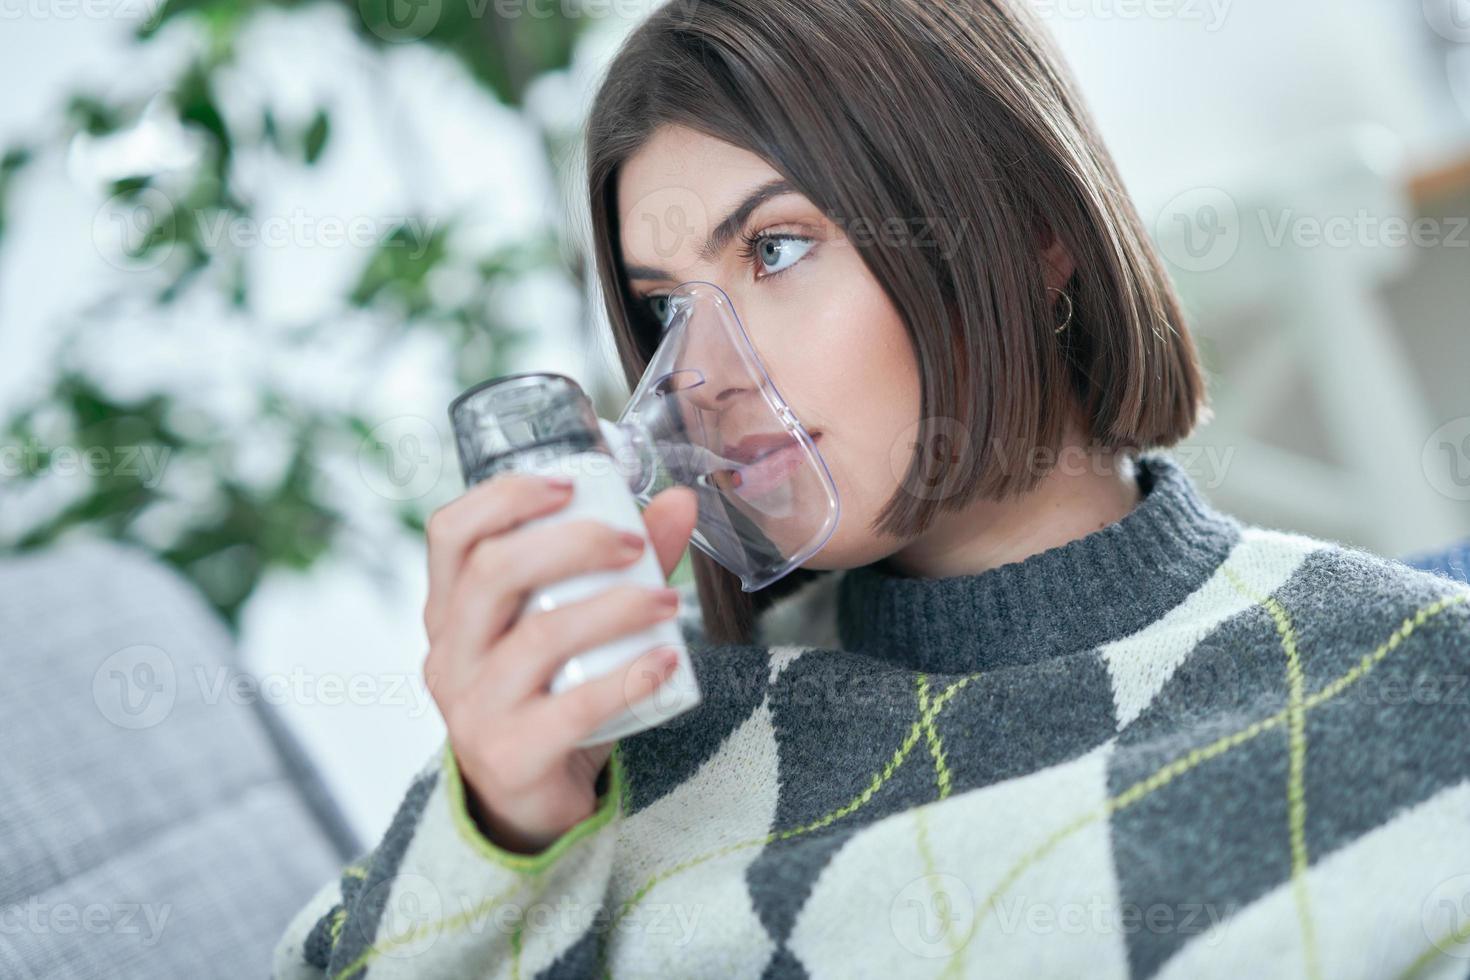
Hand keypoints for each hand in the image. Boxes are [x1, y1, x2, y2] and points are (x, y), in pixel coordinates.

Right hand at [421, 472, 697, 854]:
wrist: (528, 803)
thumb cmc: (549, 696)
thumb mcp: (570, 626)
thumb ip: (619, 563)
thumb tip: (679, 501)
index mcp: (451, 609)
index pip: (451, 533)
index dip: (505, 497)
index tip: (569, 486)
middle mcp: (450, 654)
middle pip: (493, 573)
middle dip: (573, 544)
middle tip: (634, 544)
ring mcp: (473, 709)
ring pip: (538, 638)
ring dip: (614, 608)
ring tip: (667, 600)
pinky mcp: (511, 757)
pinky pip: (573, 709)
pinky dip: (629, 678)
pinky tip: (668, 660)